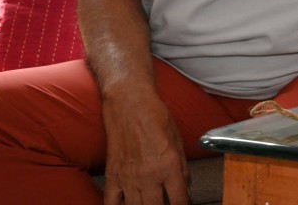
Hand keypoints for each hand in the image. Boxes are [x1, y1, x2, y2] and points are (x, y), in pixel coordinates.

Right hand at [101, 89, 188, 204]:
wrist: (129, 104)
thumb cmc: (156, 117)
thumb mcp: (178, 140)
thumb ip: (183, 168)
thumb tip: (186, 188)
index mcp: (169, 166)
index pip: (179, 200)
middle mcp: (149, 175)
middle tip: (166, 203)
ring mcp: (128, 178)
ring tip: (150, 203)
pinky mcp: (112, 176)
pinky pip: (111, 203)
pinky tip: (127, 204)